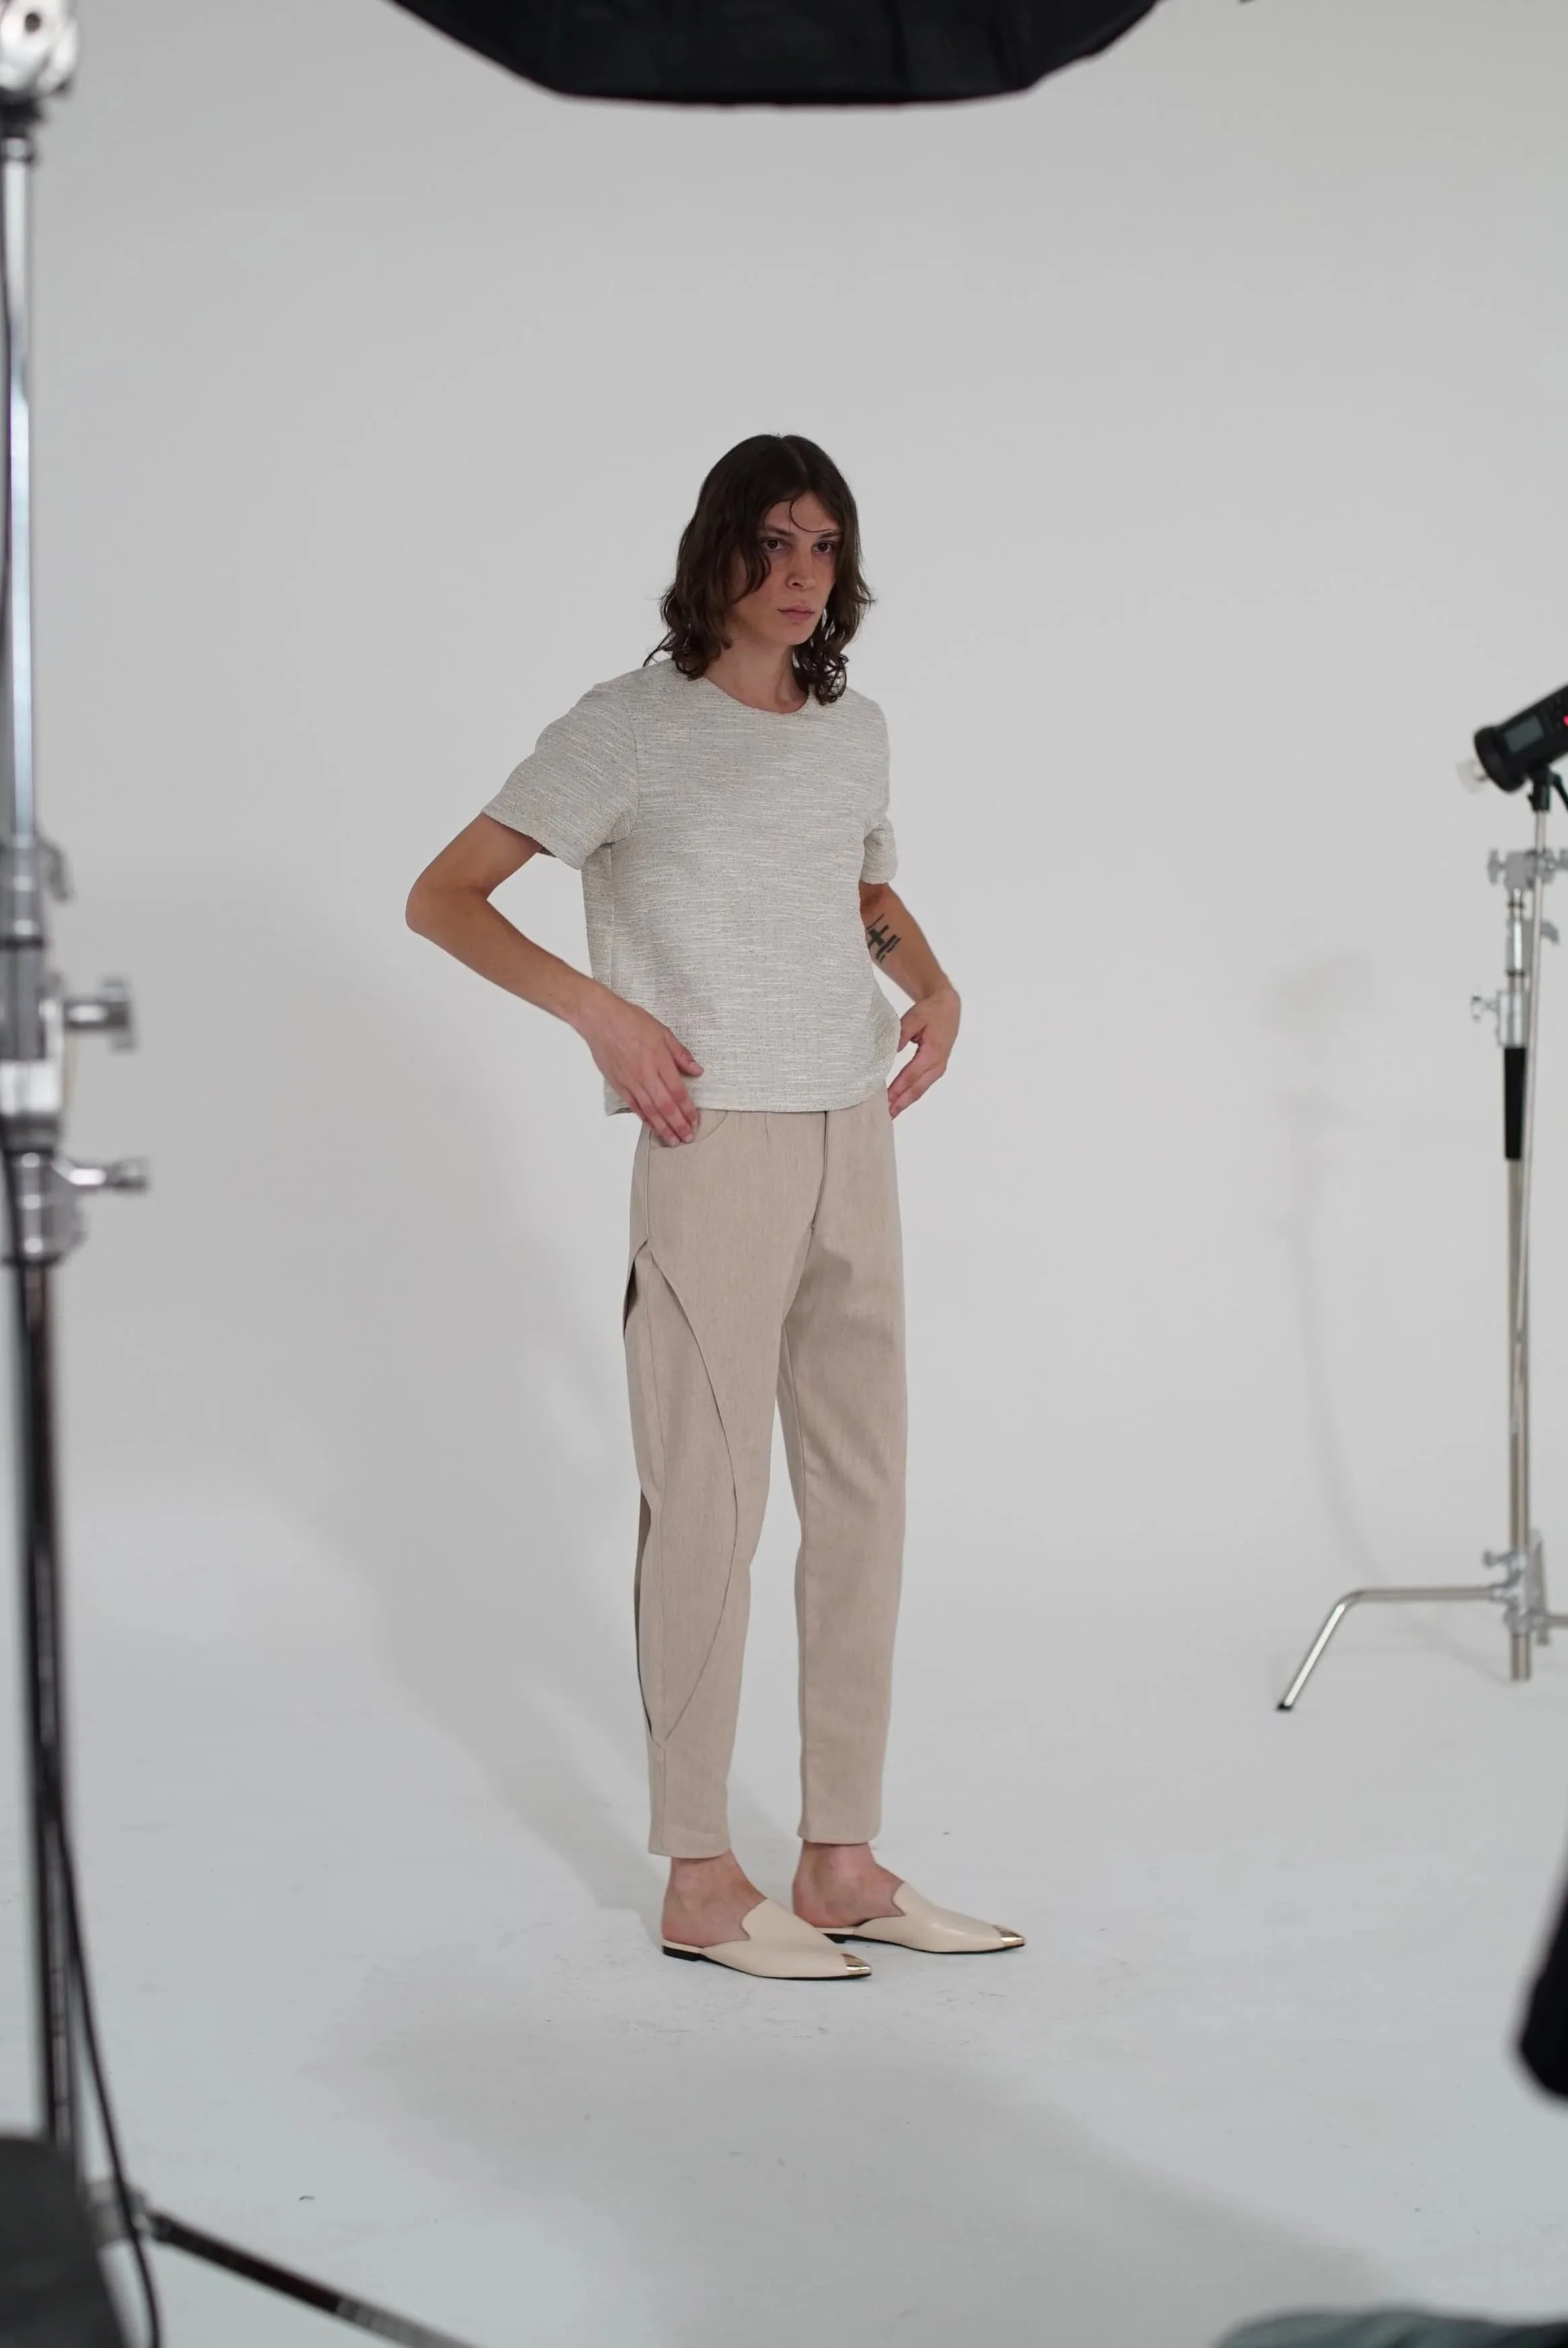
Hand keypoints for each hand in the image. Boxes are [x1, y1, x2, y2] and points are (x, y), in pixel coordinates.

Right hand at [576, 990, 703, 1143]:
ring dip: (662, 1127)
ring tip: (672, 1139)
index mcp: (659, 1061)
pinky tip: (652, 1126)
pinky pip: (634, 1106)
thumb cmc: (631, 1021)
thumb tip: (697, 1070)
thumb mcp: (663, 1032)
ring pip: (649, 1111)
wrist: (601, 1019)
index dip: (688, 1109)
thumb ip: (680, 1054)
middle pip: (665, 1107)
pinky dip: (644, 1118)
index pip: (678, 1092)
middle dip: (678, 1125)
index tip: (695, 1120)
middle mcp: (646, 1075)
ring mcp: (631, 1082)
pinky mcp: (618, 1084)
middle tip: (687, 1137)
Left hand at [888, 985, 958, 1117]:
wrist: (948, 1008)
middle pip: (916, 1089)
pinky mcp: (936, 1069)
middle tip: (885, 1116)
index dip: (897, 1090)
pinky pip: (922, 1086)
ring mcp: (938, 1068)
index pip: (910, 1076)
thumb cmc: (930, 1012)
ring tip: (890, 1114)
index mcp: (932, 1053)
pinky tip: (899, 1101)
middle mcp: (937, 1065)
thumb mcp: (913, 1018)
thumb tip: (888, 1052)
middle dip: (900, 1104)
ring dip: (905, 1102)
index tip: (884, 1101)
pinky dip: (910, 1095)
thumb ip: (900, 1035)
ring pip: (920, 1090)